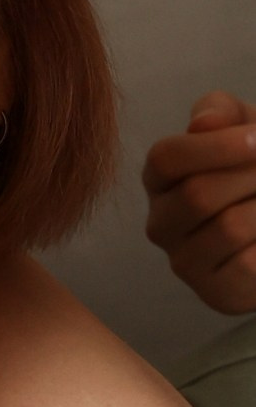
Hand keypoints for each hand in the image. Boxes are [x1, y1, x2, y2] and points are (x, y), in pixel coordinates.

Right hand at [144, 91, 255, 314]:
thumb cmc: (254, 171)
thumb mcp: (241, 128)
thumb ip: (219, 113)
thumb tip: (202, 124)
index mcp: (160, 179)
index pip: (166, 158)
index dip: (216, 147)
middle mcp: (161, 223)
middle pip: (198, 194)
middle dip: (251, 178)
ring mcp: (184, 262)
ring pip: (230, 227)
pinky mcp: (214, 292)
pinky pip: (247, 263)